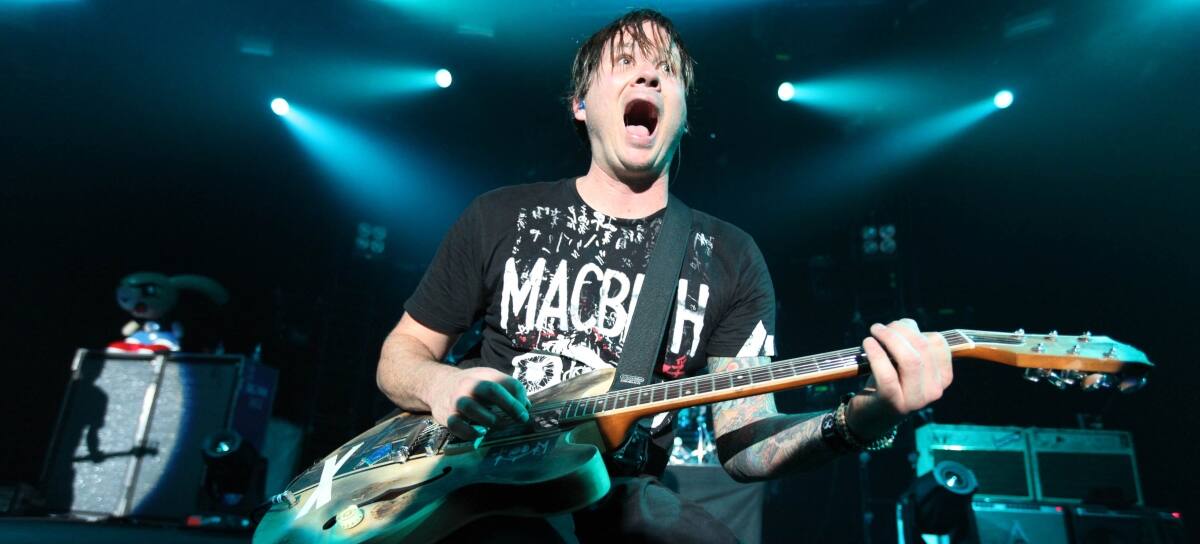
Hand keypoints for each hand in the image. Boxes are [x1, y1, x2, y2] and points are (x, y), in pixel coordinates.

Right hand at [428, 367, 530, 439]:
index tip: (525, 410)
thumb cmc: (472, 386)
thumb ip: (509, 391)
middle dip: (510, 405)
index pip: (506, 382)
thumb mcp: (489, 380)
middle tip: (521, 418)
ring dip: (488, 418)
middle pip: (490, 390)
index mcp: (484, 375)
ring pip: (471, 407)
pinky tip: (479, 433)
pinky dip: (470, 432)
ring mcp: (457, 400)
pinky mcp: (447, 415)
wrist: (438, 384)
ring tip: (495, 423)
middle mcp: (469, 385)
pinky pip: (457, 425)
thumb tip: (526, 407)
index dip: (519, 396)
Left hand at [847, 319, 952, 439]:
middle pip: (923, 347)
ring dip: (889, 338)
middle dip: (900, 330)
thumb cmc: (888, 383)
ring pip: (910, 359)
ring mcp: (915, 400)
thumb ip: (911, 344)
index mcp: (942, 378)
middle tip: (880, 328)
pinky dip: (876, 353)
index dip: (915, 330)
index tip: (896, 327)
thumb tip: (905, 324)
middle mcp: (934, 391)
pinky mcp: (892, 402)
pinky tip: (867, 343)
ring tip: (874, 332)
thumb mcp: (904, 364)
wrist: (870, 417)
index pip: (938, 343)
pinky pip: (887, 373)